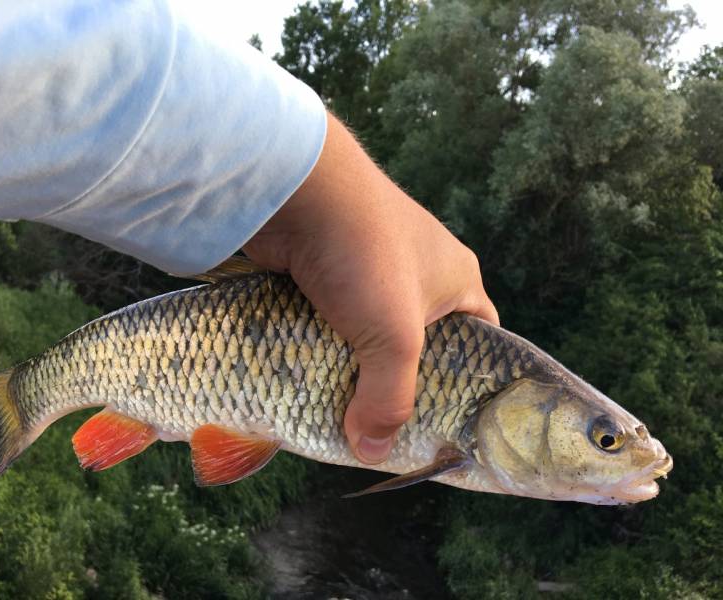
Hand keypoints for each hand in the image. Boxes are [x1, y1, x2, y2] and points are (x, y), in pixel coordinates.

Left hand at [243, 113, 498, 464]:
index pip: (478, 342)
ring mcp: (368, 270)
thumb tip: (371, 450)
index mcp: (455, 280)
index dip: (466, 384)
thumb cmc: (364, 254)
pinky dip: (323, 345)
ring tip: (342, 403)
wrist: (295, 189)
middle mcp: (417, 272)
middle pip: (418, 345)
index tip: (444, 420)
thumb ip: (388, 399)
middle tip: (384, 424)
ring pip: (368, 335)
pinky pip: (332, 320)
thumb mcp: (393, 337)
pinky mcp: (327, 271)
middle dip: (398, 383)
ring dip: (355, 366)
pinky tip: (309, 369)